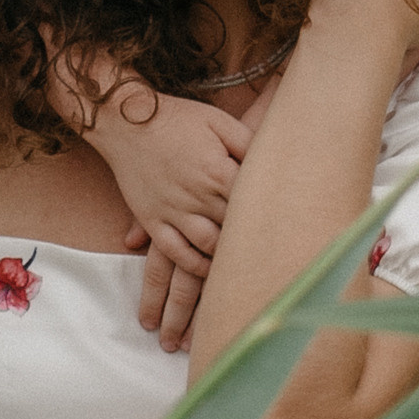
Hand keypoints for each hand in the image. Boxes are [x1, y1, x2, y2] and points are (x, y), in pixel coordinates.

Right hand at [85, 89, 252, 350]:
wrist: (128, 120)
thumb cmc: (180, 118)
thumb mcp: (221, 123)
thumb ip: (248, 143)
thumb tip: (273, 159)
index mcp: (220, 173)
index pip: (253, 208)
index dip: (270, 228)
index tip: (290, 250)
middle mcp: (198, 197)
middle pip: (232, 239)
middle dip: (247, 269)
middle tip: (268, 298)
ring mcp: (173, 210)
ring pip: (201, 253)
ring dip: (212, 281)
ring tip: (226, 300)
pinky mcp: (153, 217)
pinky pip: (172, 250)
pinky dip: (189, 266)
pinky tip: (199, 281)